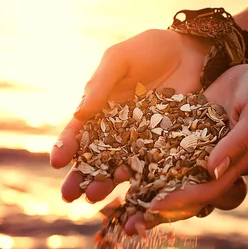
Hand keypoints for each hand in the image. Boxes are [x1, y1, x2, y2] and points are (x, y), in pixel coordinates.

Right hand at [51, 29, 211, 202]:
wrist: (191, 50)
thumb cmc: (149, 50)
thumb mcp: (119, 60)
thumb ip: (100, 85)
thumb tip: (78, 114)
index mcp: (98, 109)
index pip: (77, 132)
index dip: (65, 147)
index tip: (56, 161)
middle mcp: (115, 130)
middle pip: (93, 158)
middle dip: (79, 177)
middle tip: (68, 195)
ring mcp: (139, 140)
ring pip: (117, 167)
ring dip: (104, 183)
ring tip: (94, 197)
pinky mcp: (163, 145)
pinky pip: (150, 165)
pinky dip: (141, 179)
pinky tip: (132, 190)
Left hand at [121, 62, 247, 234]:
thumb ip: (237, 142)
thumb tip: (212, 170)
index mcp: (231, 166)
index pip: (206, 192)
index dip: (181, 201)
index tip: (154, 206)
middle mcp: (210, 163)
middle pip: (181, 193)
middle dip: (156, 210)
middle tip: (128, 225)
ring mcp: (194, 149)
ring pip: (165, 174)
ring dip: (141, 189)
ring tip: (115, 204)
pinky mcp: (182, 132)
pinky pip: (159, 148)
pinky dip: (139, 159)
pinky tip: (116, 165)